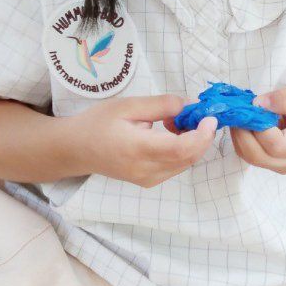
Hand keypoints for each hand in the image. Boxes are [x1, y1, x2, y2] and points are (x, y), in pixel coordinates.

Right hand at [69, 93, 216, 187]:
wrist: (76, 148)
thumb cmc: (98, 123)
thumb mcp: (128, 106)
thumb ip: (161, 105)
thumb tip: (191, 104)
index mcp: (137, 149)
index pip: (181, 149)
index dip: (202, 135)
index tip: (210, 118)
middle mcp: (145, 170)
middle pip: (188, 158)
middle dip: (202, 136)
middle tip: (198, 114)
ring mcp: (147, 179)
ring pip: (185, 164)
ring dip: (193, 143)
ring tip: (178, 122)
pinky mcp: (148, 181)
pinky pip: (175, 167)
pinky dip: (183, 151)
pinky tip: (172, 135)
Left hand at [230, 83, 285, 174]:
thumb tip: (257, 105)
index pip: (274, 144)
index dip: (256, 126)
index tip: (250, 106)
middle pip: (256, 156)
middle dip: (241, 132)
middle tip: (238, 110)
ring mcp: (283, 167)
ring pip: (250, 157)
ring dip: (239, 135)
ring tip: (243, 115)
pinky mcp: (273, 164)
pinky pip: (251, 155)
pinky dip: (243, 139)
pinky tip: (247, 123)